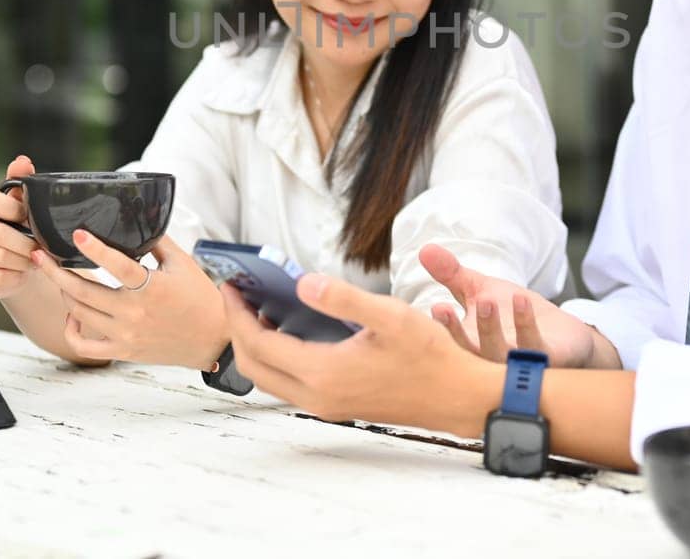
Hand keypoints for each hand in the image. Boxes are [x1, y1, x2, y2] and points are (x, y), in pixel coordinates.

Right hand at [0, 155, 38, 299]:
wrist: (9, 264)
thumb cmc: (12, 226)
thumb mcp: (16, 202)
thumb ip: (18, 181)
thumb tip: (22, 161)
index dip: (11, 208)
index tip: (27, 216)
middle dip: (25, 241)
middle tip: (41, 245)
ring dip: (24, 259)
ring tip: (35, 258)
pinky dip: (16, 276)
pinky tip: (21, 271)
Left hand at [30, 231, 227, 368]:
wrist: (212, 339)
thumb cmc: (199, 297)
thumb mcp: (183, 263)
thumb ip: (156, 240)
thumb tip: (136, 216)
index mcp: (152, 288)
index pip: (118, 266)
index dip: (96, 249)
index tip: (78, 234)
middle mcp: (134, 313)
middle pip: (83, 292)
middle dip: (55, 271)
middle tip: (39, 255)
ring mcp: (125, 335)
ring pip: (79, 313)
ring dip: (63, 292)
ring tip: (56, 275)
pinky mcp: (122, 351)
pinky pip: (84, 346)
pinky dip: (71, 330)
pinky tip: (72, 314)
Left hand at [221, 274, 498, 435]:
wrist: (458, 397)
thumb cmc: (429, 357)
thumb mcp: (390, 316)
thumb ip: (343, 298)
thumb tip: (302, 283)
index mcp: (323, 373)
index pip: (260, 344)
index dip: (239, 314)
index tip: (231, 287)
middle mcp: (317, 396)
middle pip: (256, 366)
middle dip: (240, 330)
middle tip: (238, 297)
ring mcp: (327, 405)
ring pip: (271, 379)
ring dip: (258, 347)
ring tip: (260, 311)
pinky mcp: (338, 405)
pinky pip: (291, 384)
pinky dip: (279, 359)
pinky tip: (293, 334)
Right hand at [421, 244, 613, 368]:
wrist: (561, 335)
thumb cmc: (514, 317)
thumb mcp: (480, 290)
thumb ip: (452, 274)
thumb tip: (425, 249)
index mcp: (471, 344)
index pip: (450, 341)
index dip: (441, 328)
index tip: (433, 307)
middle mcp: (491, 358)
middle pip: (469, 352)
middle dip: (456, 333)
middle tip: (444, 308)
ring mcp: (519, 361)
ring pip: (499, 353)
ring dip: (490, 329)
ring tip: (485, 300)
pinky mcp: (548, 358)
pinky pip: (535, 345)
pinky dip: (526, 324)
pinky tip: (520, 299)